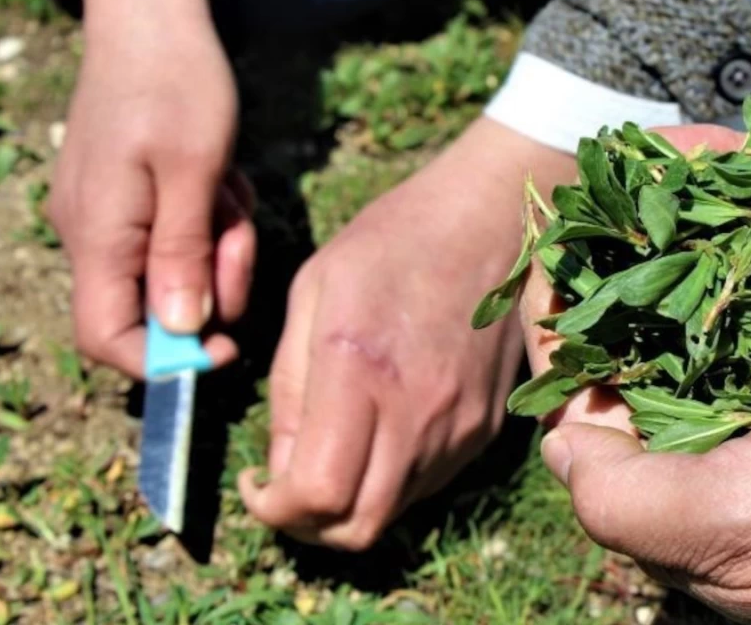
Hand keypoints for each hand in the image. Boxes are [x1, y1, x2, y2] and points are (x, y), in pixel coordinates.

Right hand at [49, 0, 254, 374]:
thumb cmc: (177, 83)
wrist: (152, 15)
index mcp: (99, 233)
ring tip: (230, 190)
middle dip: (212, 283)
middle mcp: (92, 233)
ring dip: (219, 245)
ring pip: (176, 270)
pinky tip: (221, 177)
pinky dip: (210, 218)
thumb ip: (184, 254)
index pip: (105, 337)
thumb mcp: (194, 171)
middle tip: (240, 232)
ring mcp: (110, 215)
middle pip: (154, 306)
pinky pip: (177, 234)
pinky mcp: (131, 197)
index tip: (224, 349)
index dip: (162, 361)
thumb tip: (180, 331)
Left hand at [238, 118, 576, 549]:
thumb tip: (281, 465)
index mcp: (359, 372)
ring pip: (393, 512)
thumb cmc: (393, 241)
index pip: (317, 494)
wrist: (493, 222)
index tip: (256, 483)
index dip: (274, 508)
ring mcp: (459, 426)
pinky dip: (390, 479)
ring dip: (351, 503)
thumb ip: (290, 386)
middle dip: (308, 526)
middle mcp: (416, 413)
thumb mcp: (313, 293)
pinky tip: (377, 431)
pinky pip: (427, 483)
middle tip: (286, 490)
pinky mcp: (485, 427)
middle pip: (357, 528)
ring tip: (332, 453)